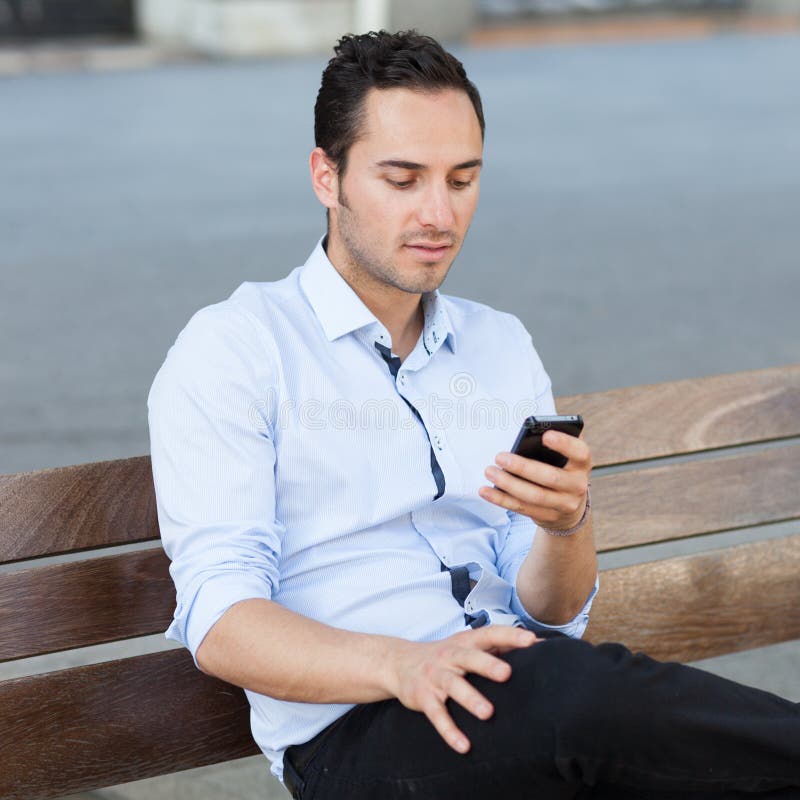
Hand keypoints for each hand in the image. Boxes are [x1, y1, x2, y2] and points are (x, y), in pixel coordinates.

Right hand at [387, 626, 538, 753]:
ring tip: (488, 713)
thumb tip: (538, 644)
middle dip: (487, 665)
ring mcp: (435, 676)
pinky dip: (449, 730)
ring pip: (453, 685)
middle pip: (469, 658)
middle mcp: (449, 656)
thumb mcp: (466, 645)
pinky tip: (463, 745)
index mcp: (464, 642)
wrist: (398, 662)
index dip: (509, 636)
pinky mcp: (423, 697)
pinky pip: (436, 714)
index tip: (531, 641)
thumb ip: (498, 644)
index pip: (489, 634)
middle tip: (507, 674)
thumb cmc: (444, 655)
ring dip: (470, 699)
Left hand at [479, 429, 590, 530]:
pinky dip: (501, 499)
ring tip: (489, 471)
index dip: (564, 444)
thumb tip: (531, 432)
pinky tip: (485, 490)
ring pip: (534, 496)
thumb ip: (555, 442)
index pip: (579, 452)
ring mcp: (564, 504)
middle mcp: (577, 485)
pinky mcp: (547, 516)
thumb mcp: (565, 455)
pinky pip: (522, 508)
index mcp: (582, 463)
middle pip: (550, 477)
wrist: (570, 505)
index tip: (545, 435)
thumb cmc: (561, 468)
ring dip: (508, 484)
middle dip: (523, 467)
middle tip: (500, 457)